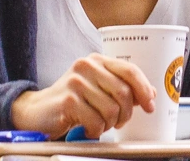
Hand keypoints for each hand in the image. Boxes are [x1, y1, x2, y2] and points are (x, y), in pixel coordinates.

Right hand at [10, 53, 156, 138]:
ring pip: (111, 109)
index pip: (129, 70)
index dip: (144, 89)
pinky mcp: (68, 100)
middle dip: (126, 113)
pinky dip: (95, 130)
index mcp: (97, 60)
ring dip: (109, 124)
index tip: (149, 106)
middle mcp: (87, 66)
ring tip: (99, 125)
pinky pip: (96, 121)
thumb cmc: (73, 101)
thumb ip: (122, 89)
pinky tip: (87, 128)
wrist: (38, 111)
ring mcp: (76, 82)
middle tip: (118, 122)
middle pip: (123, 93)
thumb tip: (151, 94)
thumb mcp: (99, 89)